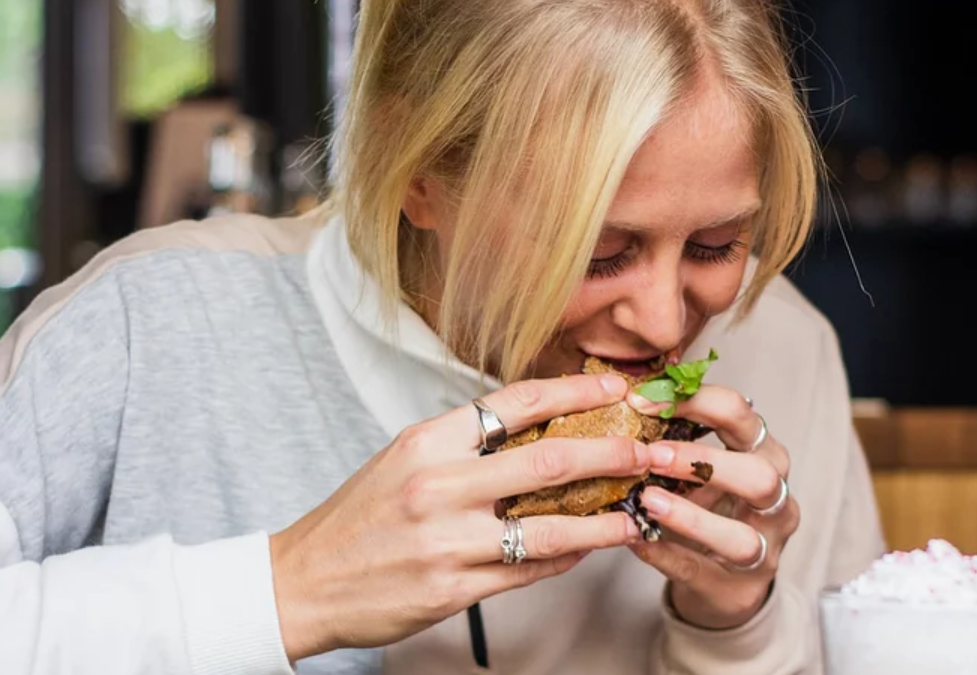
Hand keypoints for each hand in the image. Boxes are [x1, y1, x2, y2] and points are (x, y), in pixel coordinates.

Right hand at [270, 372, 659, 660]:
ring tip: (636, 513)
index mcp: (428, 441)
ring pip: (550, 526)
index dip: (575, 391)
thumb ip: (464, 445)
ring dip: (604, 519)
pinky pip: (528, 570)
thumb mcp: (402, 460)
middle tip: (648, 449)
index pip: (516, 402)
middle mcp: (439, 485)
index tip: (615, 387)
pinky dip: (565, 557)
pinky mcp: (452, 589)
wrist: (304, 580)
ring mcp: (448, 540)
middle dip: (611, 452)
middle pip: (548, 460)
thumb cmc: (357, 517)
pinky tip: (587, 547)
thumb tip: (534, 431)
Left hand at [627, 386, 798, 629]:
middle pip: (759, 475)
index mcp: (763, 453)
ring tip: (646, 500)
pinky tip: (636, 539)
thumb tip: (624, 395)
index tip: (642, 401)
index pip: (741, 414)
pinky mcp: (737, 589)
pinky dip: (665, 554)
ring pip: (741, 536)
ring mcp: (763, 549)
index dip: (694, 401)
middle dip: (703, 462)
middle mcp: (774, 500)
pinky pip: (700, 571)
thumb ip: (673, 435)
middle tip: (651, 455)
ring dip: (690, 516)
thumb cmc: (706, 505)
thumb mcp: (697, 466)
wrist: (721, 578)